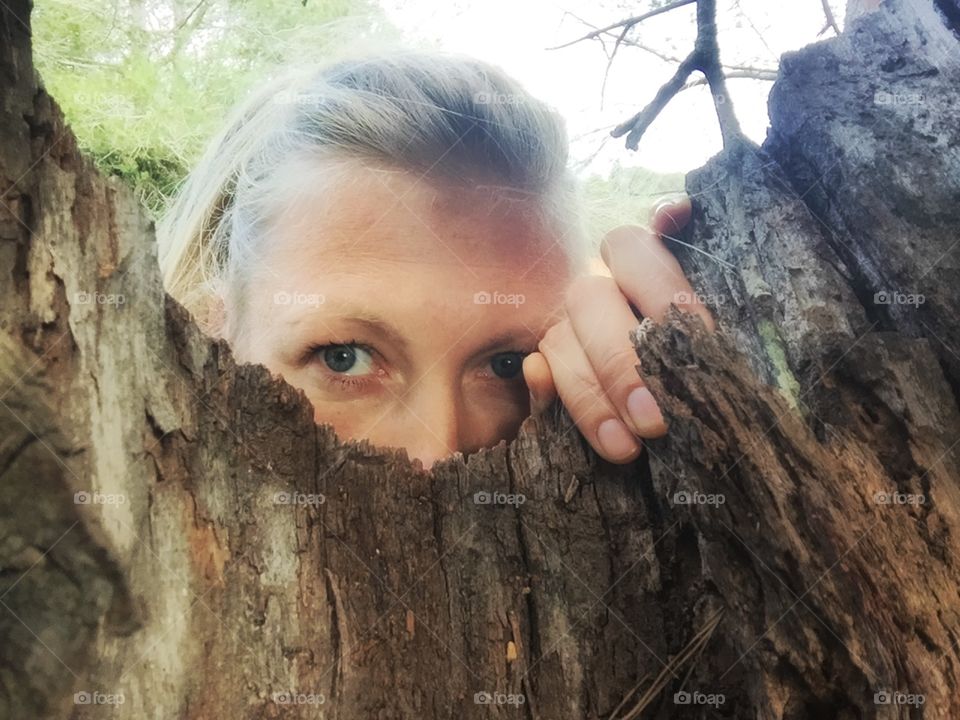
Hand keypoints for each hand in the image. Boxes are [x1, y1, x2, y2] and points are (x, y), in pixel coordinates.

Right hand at [523, 195, 714, 463]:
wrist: (665, 364)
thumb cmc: (694, 332)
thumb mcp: (706, 286)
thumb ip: (687, 252)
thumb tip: (675, 209)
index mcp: (631, 255)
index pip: (638, 254)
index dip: (667, 294)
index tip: (704, 344)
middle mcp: (592, 281)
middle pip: (590, 302)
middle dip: (623, 363)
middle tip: (656, 419)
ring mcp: (563, 322)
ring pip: (561, 346)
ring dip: (591, 398)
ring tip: (626, 446)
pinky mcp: (545, 362)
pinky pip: (535, 373)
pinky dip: (545, 392)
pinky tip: (564, 415)